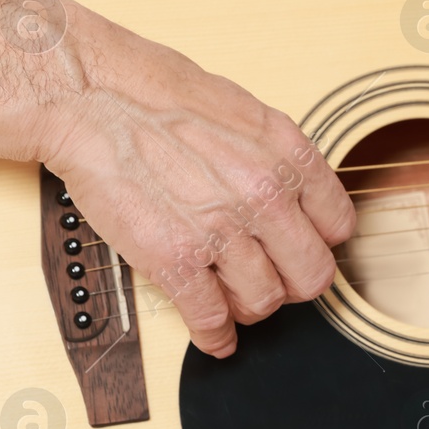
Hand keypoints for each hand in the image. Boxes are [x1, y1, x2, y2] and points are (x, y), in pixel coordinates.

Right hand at [0, 0, 356, 357]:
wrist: (90, 95)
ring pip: (265, 302)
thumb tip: (296, 193)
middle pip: (312, 276)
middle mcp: (265, 196)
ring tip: (234, 297)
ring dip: (250, 306)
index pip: (338, 227)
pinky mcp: (175, 260)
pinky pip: (212, 320)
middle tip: (274, 279)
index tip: (304, 248)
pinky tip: (214, 336)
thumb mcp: (244, 111)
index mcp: (288, 156)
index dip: (320, 242)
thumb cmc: (154, 92)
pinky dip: (215, 337)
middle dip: (293, 283)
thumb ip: (278, 157)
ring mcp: (222, 232)